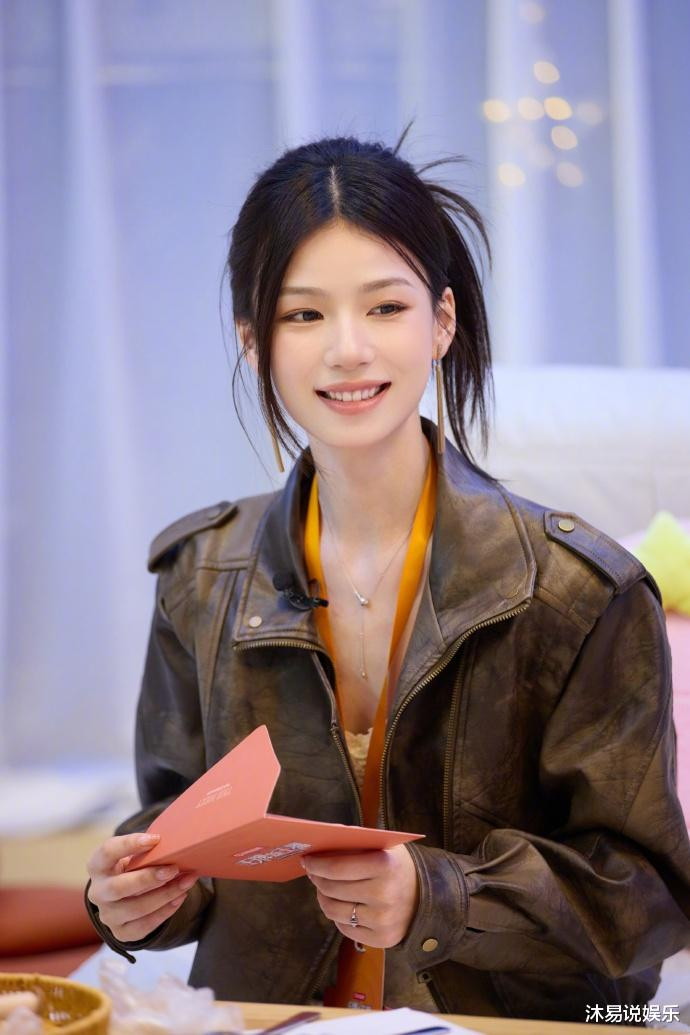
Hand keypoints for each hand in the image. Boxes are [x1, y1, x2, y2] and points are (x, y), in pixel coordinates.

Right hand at [86, 832, 196, 941]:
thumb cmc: (133, 868)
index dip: (130, 844)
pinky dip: (165, 911)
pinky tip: (179, 897)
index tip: (156, 840)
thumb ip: (147, 851)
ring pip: (135, 909)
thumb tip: (175, 844)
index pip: (107, 852)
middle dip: (148, 878)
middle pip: (118, 887)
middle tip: (173, 869)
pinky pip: (144, 926)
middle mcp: (98, 892)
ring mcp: (107, 915)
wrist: (127, 896)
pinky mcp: (120, 932)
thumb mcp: (134, 856)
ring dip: (164, 895)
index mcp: (98, 866)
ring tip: (186, 882)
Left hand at [302, 845, 418, 948]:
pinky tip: (342, 904)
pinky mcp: (381, 940)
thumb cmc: (398, 867)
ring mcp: (382, 920)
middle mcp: (384, 894)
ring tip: (324, 889)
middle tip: (314, 873)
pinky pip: (344, 928)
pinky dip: (338, 915)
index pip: (337, 867)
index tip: (307, 860)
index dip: (316, 864)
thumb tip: (320, 846)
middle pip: (331, 889)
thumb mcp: (383, 847)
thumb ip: (355, 844)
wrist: (428, 897)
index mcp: (384, 865)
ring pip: (333, 910)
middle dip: (317, 879)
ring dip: (323, 897)